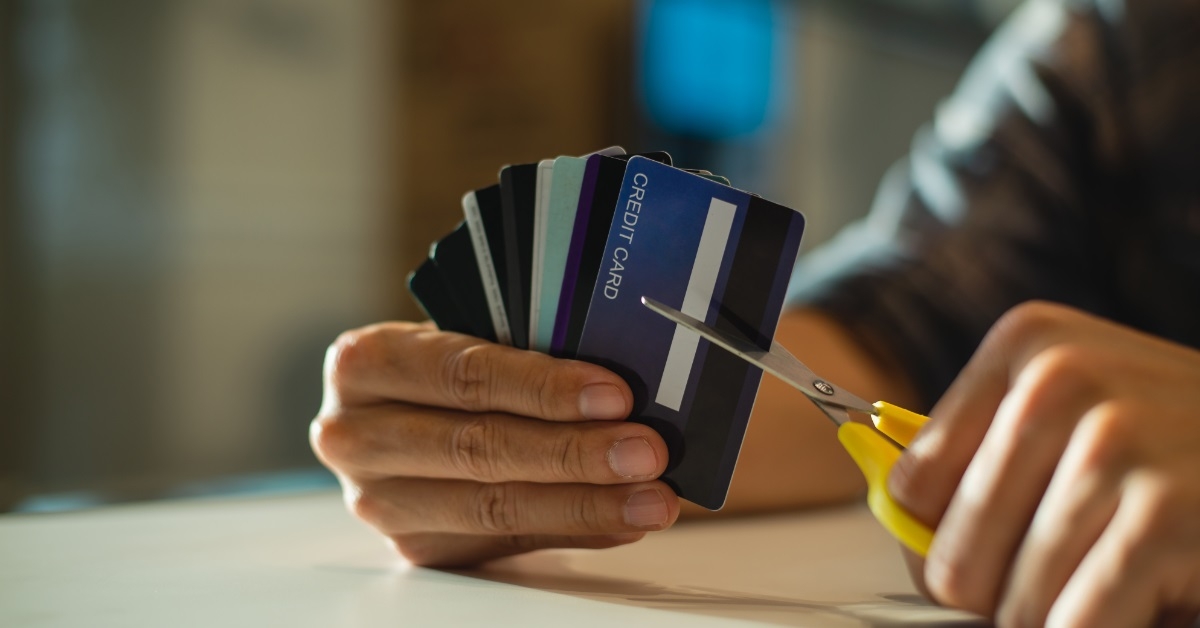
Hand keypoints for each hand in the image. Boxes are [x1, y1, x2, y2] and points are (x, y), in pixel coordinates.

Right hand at [310, 322, 678, 566]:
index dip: (542, 386)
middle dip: (574, 452)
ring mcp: (380, 500)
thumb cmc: (447, 362)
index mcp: (365, 363)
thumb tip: (622, 386)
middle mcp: (356, 435)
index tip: (614, 395)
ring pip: (493, 506)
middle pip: (477, 448)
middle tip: (645, 451)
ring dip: (585, 502)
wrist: (402, 408)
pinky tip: (621, 518)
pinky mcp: (415, 545)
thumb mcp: (467, 332)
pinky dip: (575, 528)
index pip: (462, 373)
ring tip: (650, 496)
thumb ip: (525, 347)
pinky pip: (507, 539)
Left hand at [890, 301, 1199, 626]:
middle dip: (995, 597)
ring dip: (1052, 620)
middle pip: (953, 555)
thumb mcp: (1077, 421)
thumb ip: (982, 470)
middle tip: (1059, 581)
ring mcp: (1117, 444)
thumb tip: (909, 542)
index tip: (988, 552)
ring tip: (1109, 581)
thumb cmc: (1179, 447)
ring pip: (1013, 600)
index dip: (943, 541)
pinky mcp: (1165, 516)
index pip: (912, 485)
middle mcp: (1062, 378)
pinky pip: (1074, 623)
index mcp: (1028, 345)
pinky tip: (1142, 603)